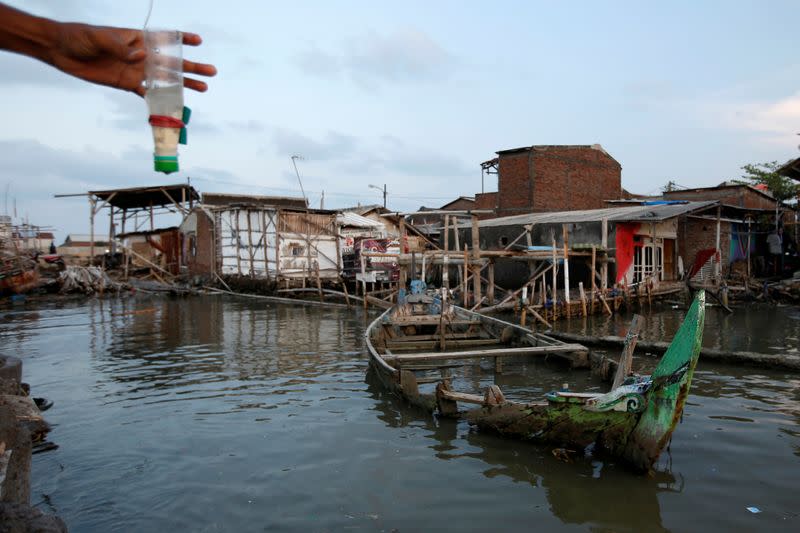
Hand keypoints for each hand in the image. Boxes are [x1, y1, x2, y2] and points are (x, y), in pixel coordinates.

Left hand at [49, 23, 216, 95]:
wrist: (61, 50)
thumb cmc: (80, 37)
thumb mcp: (99, 38)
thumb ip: (121, 47)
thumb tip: (141, 57)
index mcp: (137, 38)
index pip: (164, 37)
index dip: (181, 39)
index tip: (198, 41)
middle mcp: (141, 54)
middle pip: (172, 62)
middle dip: (192, 67)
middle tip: (211, 72)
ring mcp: (136, 70)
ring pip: (166, 79)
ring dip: (184, 85)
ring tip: (203, 89)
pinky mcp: (127, 84)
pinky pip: (148, 94)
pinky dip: (161, 100)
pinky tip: (176, 106)